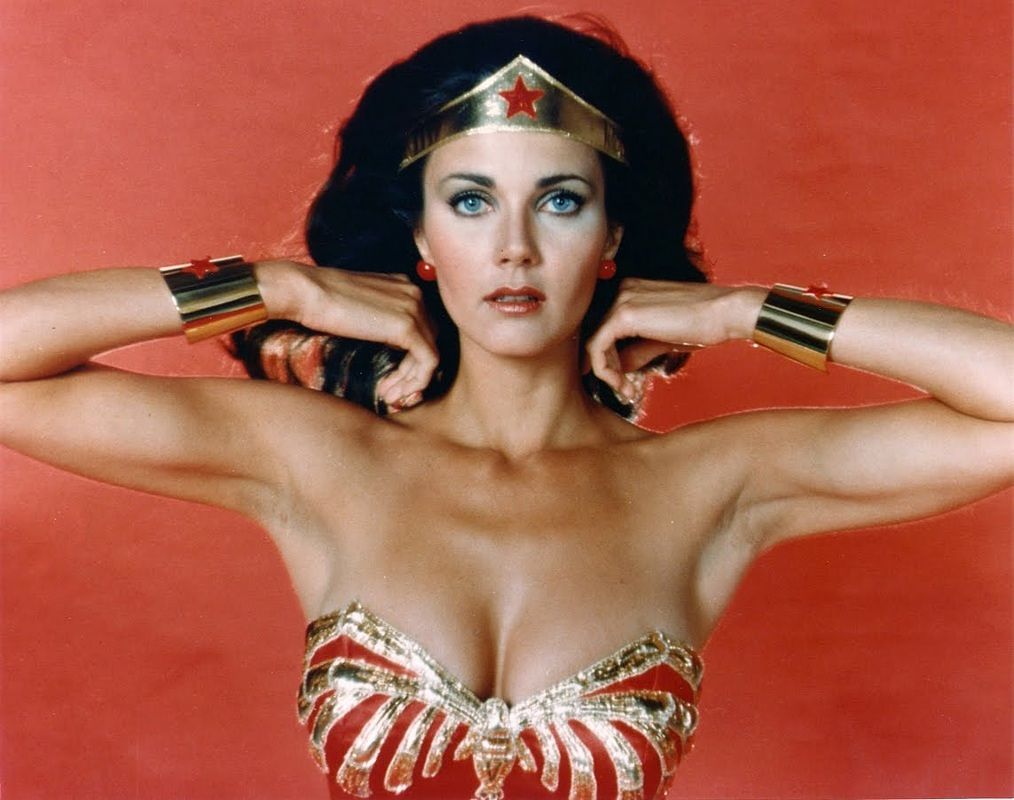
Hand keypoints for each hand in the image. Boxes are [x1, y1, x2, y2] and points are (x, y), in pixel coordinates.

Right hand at [257, 261, 437, 408]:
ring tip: (390, 396)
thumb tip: (389, 345)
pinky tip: (394, 393)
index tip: (390, 379)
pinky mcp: (408, 326)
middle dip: (412, 371)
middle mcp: (415, 293)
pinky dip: (416, 382)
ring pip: (431, 353)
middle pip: (429, 341)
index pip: (421, 327)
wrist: (303, 291)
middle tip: (390, 392)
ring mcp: (414, 307)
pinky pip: (428, 362)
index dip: (410, 358)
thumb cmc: (319, 301)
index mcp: (403, 286)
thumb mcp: (358, 308)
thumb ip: (379, 320)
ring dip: (412, 381)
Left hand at [585, 279, 763, 399]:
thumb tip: (617, 369)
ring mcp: (621, 299)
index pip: (605, 327)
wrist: (727, 313)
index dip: (608, 357)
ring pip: (593, 342)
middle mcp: (622, 290)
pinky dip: (605, 370)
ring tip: (625, 390)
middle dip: (606, 367)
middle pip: (597, 334)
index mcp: (632, 291)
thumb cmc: (703, 324)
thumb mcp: (662, 340)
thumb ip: (636, 351)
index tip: (620, 379)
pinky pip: (597, 347)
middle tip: (623, 390)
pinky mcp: (624, 314)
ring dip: (606, 373)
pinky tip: (621, 384)